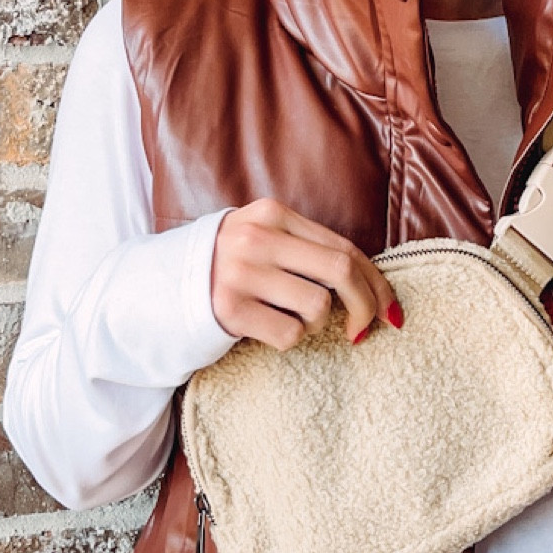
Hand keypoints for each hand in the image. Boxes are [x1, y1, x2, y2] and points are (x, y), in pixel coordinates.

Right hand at [210, 199, 400, 350]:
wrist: (162, 287)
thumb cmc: (228, 267)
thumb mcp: (264, 239)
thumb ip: (308, 250)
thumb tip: (375, 287)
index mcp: (272, 214)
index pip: (343, 247)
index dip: (376, 281)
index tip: (391, 308)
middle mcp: (256, 238)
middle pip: (340, 271)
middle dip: (366, 306)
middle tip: (366, 330)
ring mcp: (241, 273)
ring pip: (317, 307)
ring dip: (316, 325)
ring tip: (291, 319)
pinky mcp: (229, 310)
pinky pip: (290, 333)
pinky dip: (290, 339)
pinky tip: (268, 329)